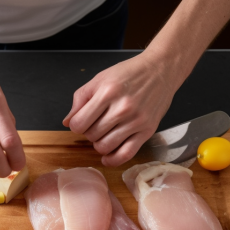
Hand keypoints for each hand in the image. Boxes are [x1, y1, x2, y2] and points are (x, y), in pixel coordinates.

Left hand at [63, 52, 177, 166]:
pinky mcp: (147, 131)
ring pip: (105, 147)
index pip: (79, 124)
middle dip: (89, 133)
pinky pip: (125, 155)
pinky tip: (108, 156)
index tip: (81, 122)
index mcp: (108, 92)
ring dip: (99, 144)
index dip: (76, 125)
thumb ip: (80, 100)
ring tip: (104, 134)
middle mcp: (122, 108)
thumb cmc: (129, 74)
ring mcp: (136, 121)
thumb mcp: (100, 79)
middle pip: (91, 136)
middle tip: (96, 124)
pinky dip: (113, 160)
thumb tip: (67, 122)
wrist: (161, 70)